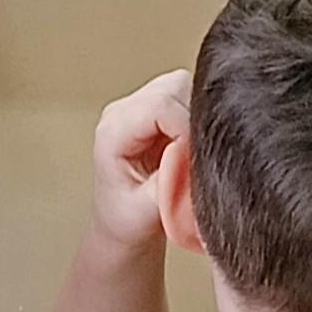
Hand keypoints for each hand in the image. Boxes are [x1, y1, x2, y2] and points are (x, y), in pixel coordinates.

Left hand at [88, 72, 189, 247]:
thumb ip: (171, 181)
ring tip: (195, 151)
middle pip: (173, 88)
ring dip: (198, 116)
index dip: (187, 127)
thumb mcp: (148, 210)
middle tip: (199, 155)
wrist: (121, 224)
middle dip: (195, 118)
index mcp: (112, 133)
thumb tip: (195, 156)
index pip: (159, 106)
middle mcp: (123, 112)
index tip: (198, 157)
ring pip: (184, 87)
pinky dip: (199, 117)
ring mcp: (139, 107)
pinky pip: (188, 96)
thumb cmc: (127, 219)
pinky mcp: (157, 110)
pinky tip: (194, 145)